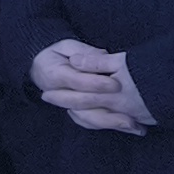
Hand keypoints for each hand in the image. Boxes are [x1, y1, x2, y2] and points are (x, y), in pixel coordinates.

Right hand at [30, 39, 152, 134]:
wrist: (40, 68)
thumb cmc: (56, 54)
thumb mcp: (66, 45)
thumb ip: (84, 51)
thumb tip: (102, 55)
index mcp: (54, 74)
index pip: (77, 82)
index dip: (97, 84)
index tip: (116, 84)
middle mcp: (57, 94)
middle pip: (82, 105)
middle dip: (107, 109)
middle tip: (130, 112)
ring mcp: (66, 106)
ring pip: (86, 118)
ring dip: (111, 123)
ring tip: (134, 126)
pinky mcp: (75, 112)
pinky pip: (90, 122)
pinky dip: (108, 126)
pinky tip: (129, 128)